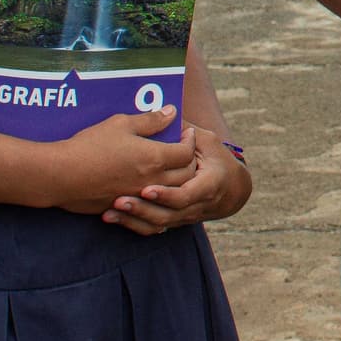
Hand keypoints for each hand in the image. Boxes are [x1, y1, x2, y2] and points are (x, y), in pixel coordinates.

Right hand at [44, 106, 195, 214]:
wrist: (60, 175)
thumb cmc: (90, 146)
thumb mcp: (120, 124)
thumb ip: (149, 120)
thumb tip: (171, 112)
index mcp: (154, 157)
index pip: (186, 152)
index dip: (189, 141)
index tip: (186, 133)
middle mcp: (152, 180)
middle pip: (186, 175)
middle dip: (190, 162)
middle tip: (184, 151)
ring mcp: (139, 196)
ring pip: (172, 193)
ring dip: (178, 181)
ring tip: (171, 168)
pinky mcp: (126, 207)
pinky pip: (153, 205)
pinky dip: (160, 197)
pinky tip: (153, 187)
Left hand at [104, 122, 251, 235]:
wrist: (230, 190)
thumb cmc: (216, 159)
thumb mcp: (208, 141)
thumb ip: (188, 130)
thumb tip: (169, 110)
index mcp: (208, 185)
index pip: (186, 195)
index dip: (166, 194)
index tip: (146, 188)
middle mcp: (196, 205)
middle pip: (168, 214)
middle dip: (142, 208)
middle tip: (119, 200)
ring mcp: (183, 216)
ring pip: (157, 224)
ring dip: (133, 218)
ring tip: (110, 210)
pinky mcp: (172, 221)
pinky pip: (151, 229)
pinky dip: (131, 225)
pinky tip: (111, 217)